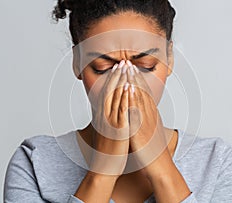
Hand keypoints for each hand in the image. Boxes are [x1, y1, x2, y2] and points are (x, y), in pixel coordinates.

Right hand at [89, 60, 129, 175]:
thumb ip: (106, 119)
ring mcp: (110, 123)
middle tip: (122, 61)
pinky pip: (121, 111)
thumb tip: (109, 111)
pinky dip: (124, 97)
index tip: (117, 68)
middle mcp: (104, 117)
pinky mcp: (118, 130)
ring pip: (115, 97)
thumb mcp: (104, 131)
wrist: (104, 168)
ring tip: (125, 68)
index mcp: (102, 117)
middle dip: (116, 75)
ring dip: (120, 81)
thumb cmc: (106, 151)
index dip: (112, 79)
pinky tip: (128, 87)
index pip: (107, 93)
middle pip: (110, 91)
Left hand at [126, 61, 171, 176]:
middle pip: (144, 93)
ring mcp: (147, 122)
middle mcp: (150, 116)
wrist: (161, 168)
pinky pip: (137, 112)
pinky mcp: (142, 130)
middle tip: (129, 63)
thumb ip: (146, 121)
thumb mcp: (151, 132)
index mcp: (152, 116)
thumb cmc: (154, 152)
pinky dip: (133, 99)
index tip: (133, 69)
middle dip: (136, 76)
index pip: (145, 94)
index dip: (139, 80)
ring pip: (141, 98)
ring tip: (128, 69)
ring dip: (134, 82)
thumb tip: (141, 113)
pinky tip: (129, 89)